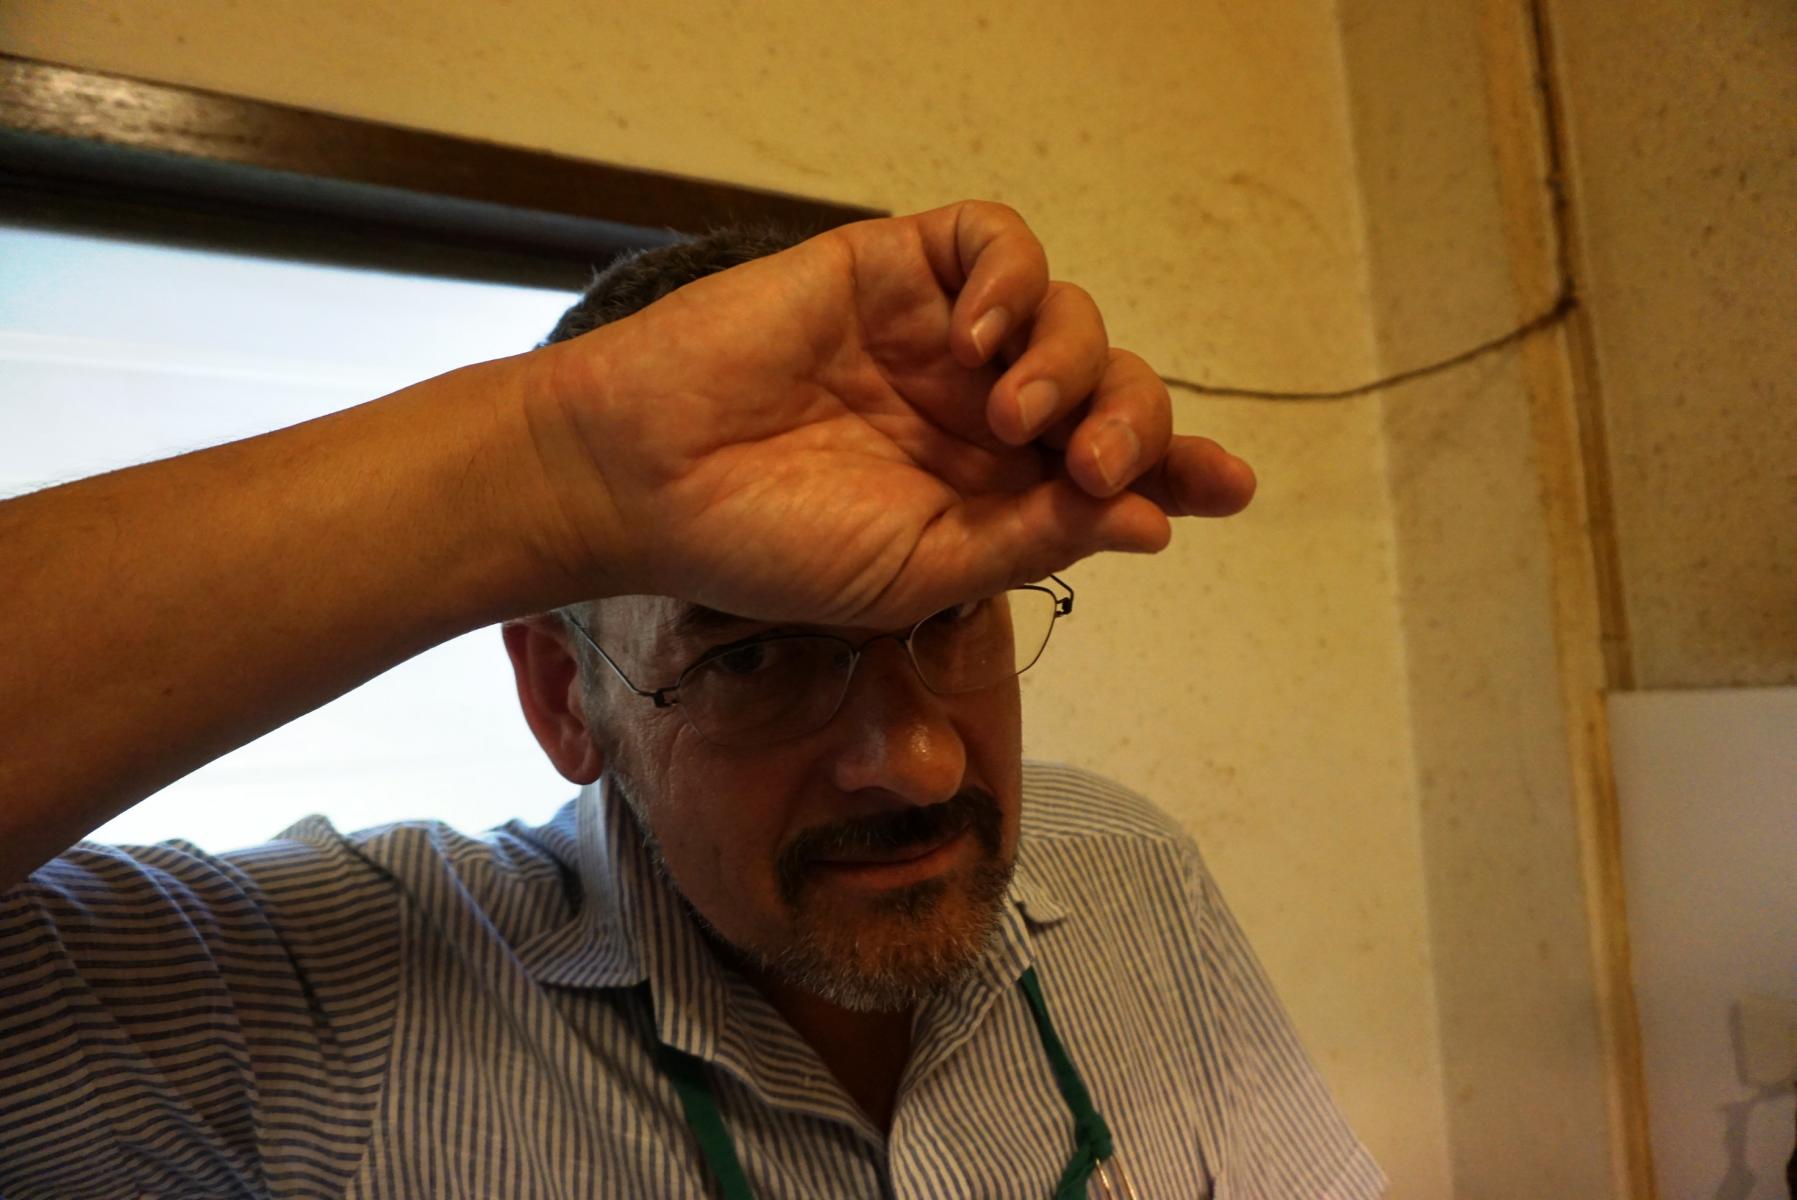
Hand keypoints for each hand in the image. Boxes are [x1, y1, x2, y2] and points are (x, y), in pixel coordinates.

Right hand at [530, 200, 1254, 627]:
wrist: (648, 477)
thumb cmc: (770, 545)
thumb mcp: (920, 570)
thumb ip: (1036, 537)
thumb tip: (1155, 521)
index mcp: (993, 495)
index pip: (1111, 471)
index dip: (1177, 468)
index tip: (1229, 487)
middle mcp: (979, 413)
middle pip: (1112, 390)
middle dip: (1135, 424)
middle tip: (1100, 463)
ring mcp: (941, 338)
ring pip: (1069, 316)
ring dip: (1070, 363)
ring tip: (1008, 413)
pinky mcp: (896, 269)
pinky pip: (995, 244)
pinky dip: (1013, 280)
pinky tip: (979, 335)